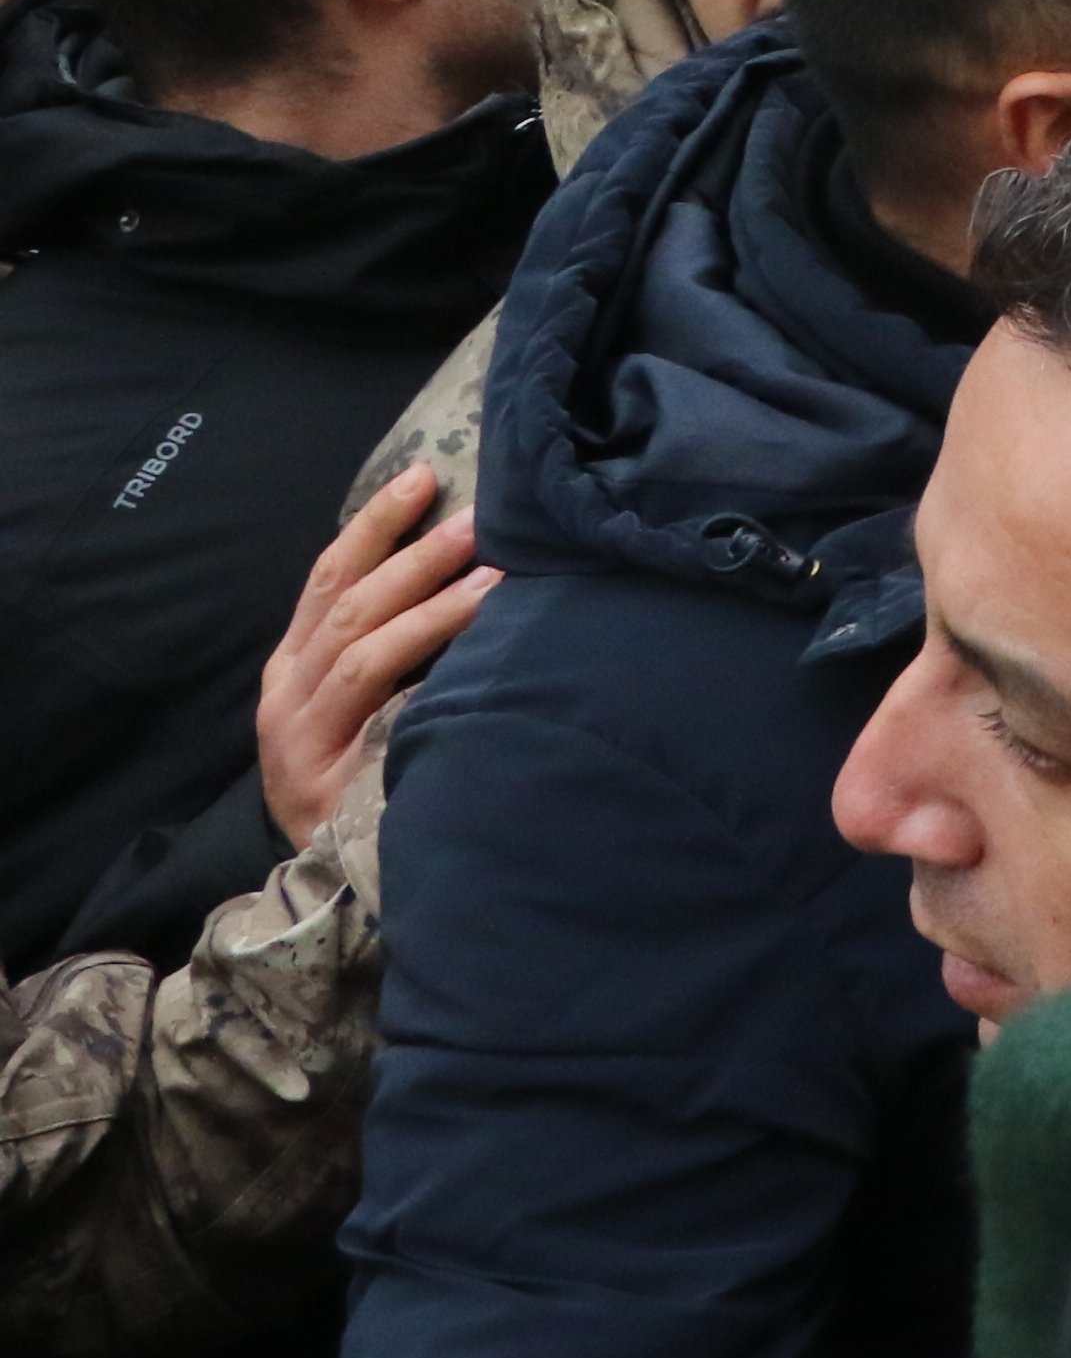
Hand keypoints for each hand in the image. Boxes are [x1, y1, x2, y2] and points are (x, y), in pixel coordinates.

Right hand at [259, 464, 490, 845]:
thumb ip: (390, 647)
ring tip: (496, 578)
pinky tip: (479, 655)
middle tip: (478, 522)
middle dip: (415, 558)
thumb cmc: (366, 776)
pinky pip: (380, 712)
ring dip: (433, 608)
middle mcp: (288, 697)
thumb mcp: (365, 705)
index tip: (421, 477)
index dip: (374, 526)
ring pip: (365, 652)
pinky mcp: (328, 779)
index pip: (329, 580)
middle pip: (350, 607)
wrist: (336, 880)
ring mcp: (302, 739)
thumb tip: (470, 565)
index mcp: (293, 669)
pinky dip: (426, 674)